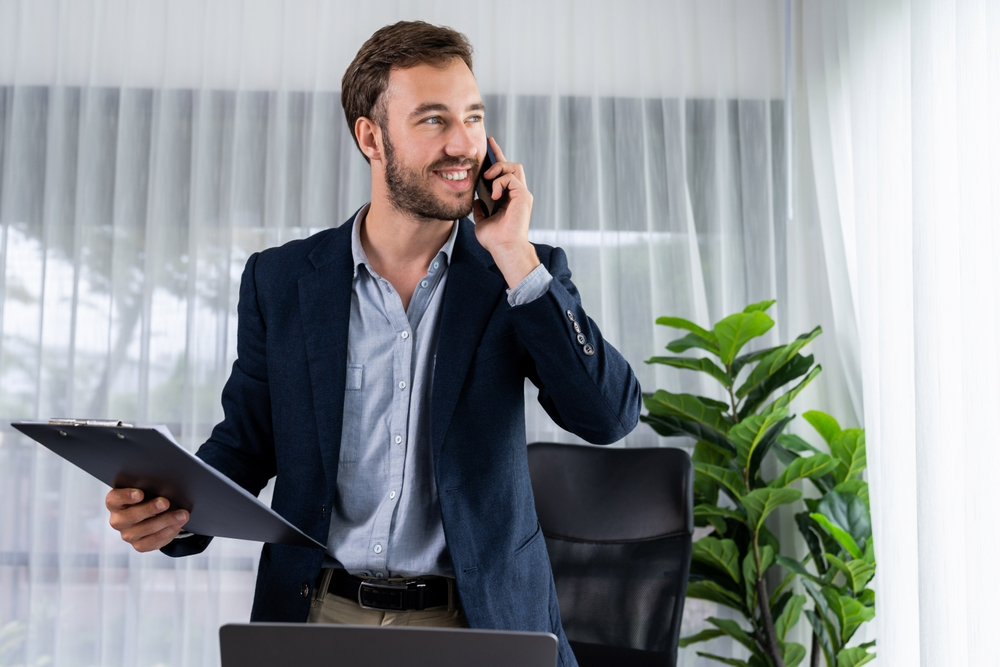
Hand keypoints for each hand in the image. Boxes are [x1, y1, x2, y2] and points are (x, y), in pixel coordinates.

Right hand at [106, 488, 188, 551]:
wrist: (155, 514)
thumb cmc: (149, 496)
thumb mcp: (147, 489)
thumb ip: (149, 487)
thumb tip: (165, 485)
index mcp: (115, 502)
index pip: (114, 499)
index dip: (125, 496)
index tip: (140, 493)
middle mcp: (118, 520)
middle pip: (131, 516)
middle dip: (150, 509)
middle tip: (165, 502)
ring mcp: (127, 535)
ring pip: (146, 529)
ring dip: (166, 521)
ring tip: (182, 514)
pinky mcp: (139, 545)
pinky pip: (154, 541)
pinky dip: (169, 531)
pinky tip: (178, 524)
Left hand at [473, 137, 539, 287]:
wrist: (504, 249)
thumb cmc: (494, 240)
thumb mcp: (482, 221)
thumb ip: (480, 209)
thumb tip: (475, 199)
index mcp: (508, 198)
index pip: (503, 174)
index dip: (496, 159)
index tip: (489, 145)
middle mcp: (516, 194)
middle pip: (511, 165)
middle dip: (498, 154)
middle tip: (488, 145)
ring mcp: (521, 194)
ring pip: (514, 167)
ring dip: (499, 168)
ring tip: (488, 177)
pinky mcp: (523, 196)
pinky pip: (511, 178)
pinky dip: (500, 182)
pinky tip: (494, 194)